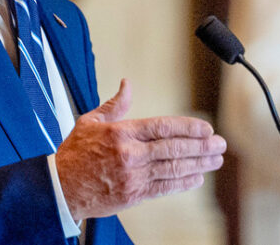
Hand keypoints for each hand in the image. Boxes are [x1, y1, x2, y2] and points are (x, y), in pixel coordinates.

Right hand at [55, 78, 225, 221]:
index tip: (206, 128)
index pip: (163, 127)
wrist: (60, 187)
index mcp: (122, 133)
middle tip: (220, 144)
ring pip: (173, 169)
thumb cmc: (74, 154)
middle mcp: (130, 154)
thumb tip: (127, 84)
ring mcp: (133, 176)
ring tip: (215, 160)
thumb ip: (115, 104)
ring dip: (199, 165)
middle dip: (201, 146)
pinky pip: (164, 188)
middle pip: (173, 148)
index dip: (188, 127)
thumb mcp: (90, 121)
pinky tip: (197, 178)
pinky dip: (183, 183)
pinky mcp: (133, 195)